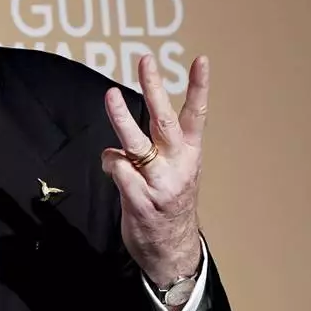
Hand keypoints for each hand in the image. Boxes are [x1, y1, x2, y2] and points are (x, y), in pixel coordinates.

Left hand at [101, 55, 206, 288]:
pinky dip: (110, 161)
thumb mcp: (175, 173)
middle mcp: (178, 166)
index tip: (200, 60)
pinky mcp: (140, 201)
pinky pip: (118, 169)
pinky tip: (111, 165)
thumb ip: (155, 151)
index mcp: (190, 155)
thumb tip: (122, 139)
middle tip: (145, 61)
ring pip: (136, 144)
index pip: (197, 115)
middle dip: (154, 87)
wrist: (172, 251)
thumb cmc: (169, 205)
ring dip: (121, 118)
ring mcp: (160, 184)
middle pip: (164, 120)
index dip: (199, 87)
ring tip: (110, 95)